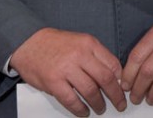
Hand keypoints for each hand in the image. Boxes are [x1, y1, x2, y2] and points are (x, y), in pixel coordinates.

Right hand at [9, 28, 124, 116]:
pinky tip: (84, 112)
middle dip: (115, 95)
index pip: (113, 64)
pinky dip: (80, 109)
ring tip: (101, 109)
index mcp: (89, 44)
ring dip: (98, 103)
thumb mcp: (81, 41)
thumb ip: (96, 55)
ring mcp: (66, 69)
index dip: (120, 79)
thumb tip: (113, 74)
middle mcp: (80, 56)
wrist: (29, 43)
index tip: (123, 88)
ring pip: (90, 91)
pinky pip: (71, 100)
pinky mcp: (53, 82)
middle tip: (120, 104)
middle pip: (105, 79)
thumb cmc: (56, 44)